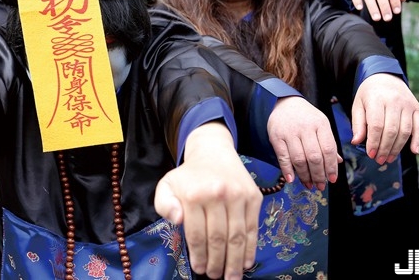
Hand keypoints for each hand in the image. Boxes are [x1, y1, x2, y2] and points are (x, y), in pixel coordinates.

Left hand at [154, 121, 261, 279]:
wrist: (213, 151)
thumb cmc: (188, 175)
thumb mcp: (167, 185)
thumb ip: (164, 204)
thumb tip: (177, 220)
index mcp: (194, 194)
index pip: (196, 234)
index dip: (198, 256)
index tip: (199, 269)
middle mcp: (217, 194)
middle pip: (218, 238)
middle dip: (216, 263)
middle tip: (214, 276)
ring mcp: (238, 196)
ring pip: (237, 237)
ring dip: (234, 262)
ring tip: (231, 276)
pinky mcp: (254, 197)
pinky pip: (253, 228)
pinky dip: (250, 249)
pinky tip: (246, 263)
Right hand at [267, 96, 340, 189]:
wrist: (283, 102)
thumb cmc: (306, 116)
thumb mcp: (320, 124)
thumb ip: (328, 143)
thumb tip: (338, 162)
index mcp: (320, 124)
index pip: (328, 149)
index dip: (331, 167)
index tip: (332, 179)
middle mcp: (305, 128)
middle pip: (314, 157)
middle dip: (318, 175)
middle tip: (320, 185)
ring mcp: (289, 132)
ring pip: (299, 159)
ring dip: (304, 175)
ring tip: (309, 184)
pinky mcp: (276, 136)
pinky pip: (283, 157)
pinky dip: (287, 170)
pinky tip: (292, 179)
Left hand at [351, 73, 418, 163]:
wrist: (385, 77)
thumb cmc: (369, 94)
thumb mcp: (358, 105)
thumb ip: (358, 123)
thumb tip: (356, 142)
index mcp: (376, 99)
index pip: (376, 125)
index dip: (374, 142)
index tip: (370, 154)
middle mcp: (394, 101)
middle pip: (392, 130)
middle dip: (385, 148)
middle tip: (379, 160)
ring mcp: (407, 104)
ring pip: (405, 131)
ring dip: (398, 147)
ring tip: (389, 158)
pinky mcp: (417, 107)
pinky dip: (418, 139)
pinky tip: (414, 151)